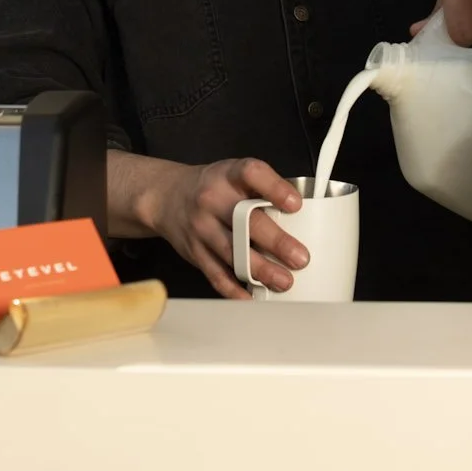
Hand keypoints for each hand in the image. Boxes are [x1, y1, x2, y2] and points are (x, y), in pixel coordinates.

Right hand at [132, 157, 306, 299]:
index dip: (275, 188)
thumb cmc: (213, 187)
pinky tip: (253, 297)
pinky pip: (216, 274)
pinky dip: (235, 289)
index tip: (296, 205)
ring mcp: (201, 227)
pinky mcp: (195, 252)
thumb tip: (304, 216)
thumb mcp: (234, 175)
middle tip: (301, 258)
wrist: (167, 196)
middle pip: (245, 221)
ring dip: (261, 270)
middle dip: (276, 242)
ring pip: (232, 252)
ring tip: (284, 281)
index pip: (252, 174)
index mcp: (228, 174)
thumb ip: (262, 191)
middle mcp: (212, 199)